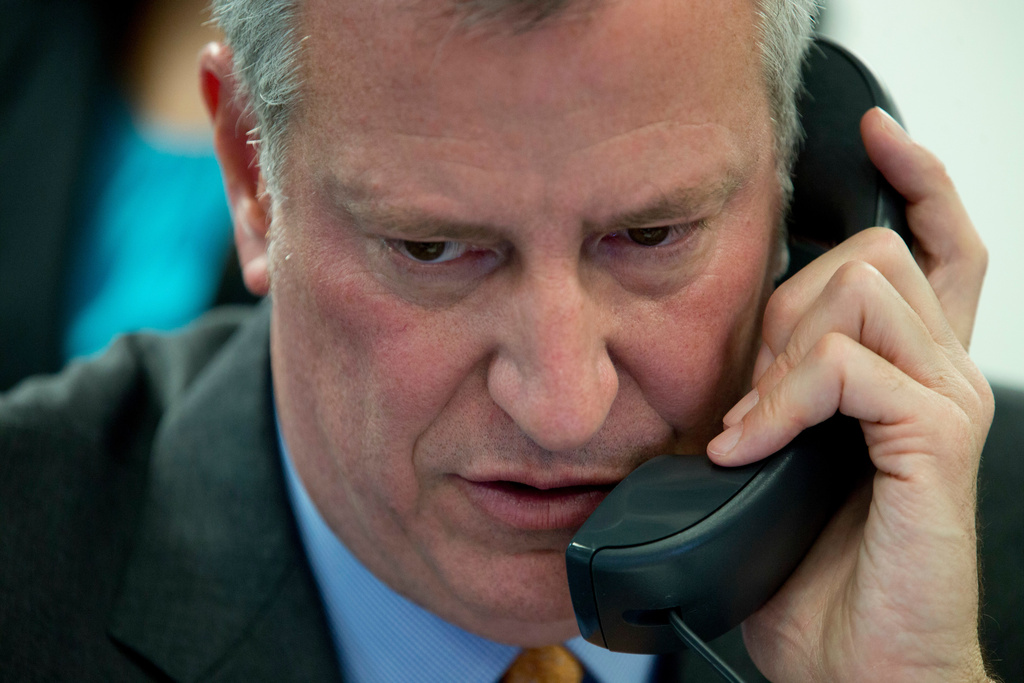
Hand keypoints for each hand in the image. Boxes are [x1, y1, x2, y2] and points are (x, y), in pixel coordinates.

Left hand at [707, 108, 994, 681]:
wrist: (854, 664)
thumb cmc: (812, 572)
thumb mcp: (775, 462)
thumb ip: (768, 397)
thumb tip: (718, 366)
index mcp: (909, 372)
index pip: (938, 246)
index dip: (918, 179)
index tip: (877, 133)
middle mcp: (942, 372)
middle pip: (870, 253)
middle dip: (786, 312)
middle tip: (756, 402)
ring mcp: (945, 400)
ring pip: (858, 291)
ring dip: (778, 359)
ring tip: (753, 433)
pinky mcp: (935, 439)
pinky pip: (844, 368)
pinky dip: (780, 404)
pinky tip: (750, 452)